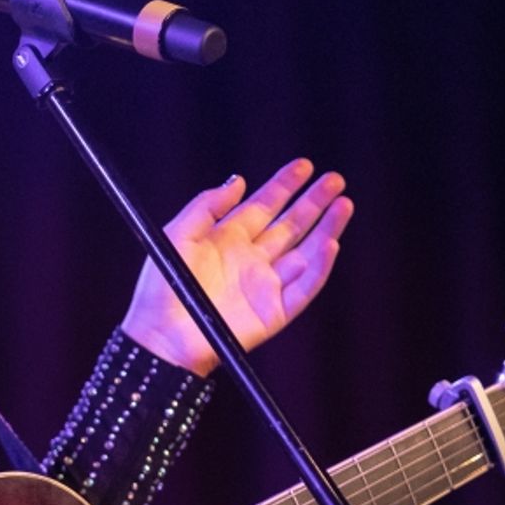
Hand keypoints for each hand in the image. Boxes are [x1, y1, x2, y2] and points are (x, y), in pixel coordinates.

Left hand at [121, 158, 352, 376]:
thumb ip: (207, 206)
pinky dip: (319, 268)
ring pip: (306, 253)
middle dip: (314, 202)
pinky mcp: (274, 312)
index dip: (285, 185)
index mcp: (227, 239)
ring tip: (344, 204)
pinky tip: (329, 244)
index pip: (264, 205)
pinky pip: (304, 288)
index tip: (305, 166)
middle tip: (334, 180)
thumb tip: (238, 180)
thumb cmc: (161, 290)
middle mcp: (251, 260)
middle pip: (291, 225)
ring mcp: (265, 286)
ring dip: (326, 229)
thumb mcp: (178, 236)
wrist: (160, 338)